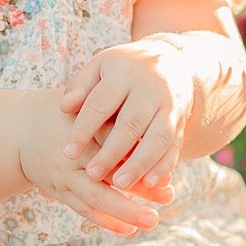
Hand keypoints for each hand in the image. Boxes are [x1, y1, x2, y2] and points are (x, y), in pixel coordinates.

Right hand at [15, 89, 172, 236]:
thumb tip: (151, 132)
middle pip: (107, 176)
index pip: (113, 144)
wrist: (19, 131)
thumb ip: (111, 116)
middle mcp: (69, 157)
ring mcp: (62, 178)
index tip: (166, 162)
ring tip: (152, 220)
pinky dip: (106, 221)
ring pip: (95, 199)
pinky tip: (128, 228)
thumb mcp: (84, 105)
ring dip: (125, 211)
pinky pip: (83, 210)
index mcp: (78, 130)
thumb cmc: (63, 112)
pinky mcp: (59, 192)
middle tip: (169, 195)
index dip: (139, 155)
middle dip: (138, 188)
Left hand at [58, 38, 199, 192]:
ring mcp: (169, 105)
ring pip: (157, 137)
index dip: (84, 129)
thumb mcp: (99, 66)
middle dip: (112, 151)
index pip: (100, 103)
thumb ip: (80, 86)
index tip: (67, 152)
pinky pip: (175, 146)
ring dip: (140, 163)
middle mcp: (150, 89)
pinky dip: (163, 166)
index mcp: (123, 74)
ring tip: (120, 184)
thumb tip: (65, 107)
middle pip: (131, 123)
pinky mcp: (181, 121)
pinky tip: (149, 184)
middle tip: (93, 174)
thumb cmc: (123, 69)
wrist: (171, 61)